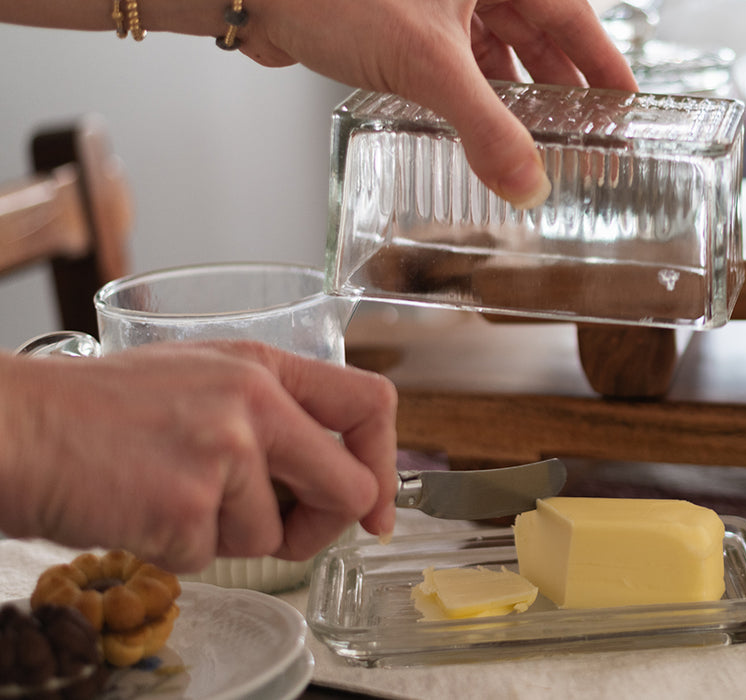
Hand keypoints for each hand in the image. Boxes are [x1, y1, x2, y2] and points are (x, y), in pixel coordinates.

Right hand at [0, 341, 396, 572]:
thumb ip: (273, 416)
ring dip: (230, 536)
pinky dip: (182, 550)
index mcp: (264, 366)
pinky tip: (144, 511)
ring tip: (172, 497)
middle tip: (284, 531)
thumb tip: (334, 475)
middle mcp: (255, 402)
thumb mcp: (203, 379)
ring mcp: (224, 452)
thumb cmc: (103, 411)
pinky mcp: (188, 505)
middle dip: (324, 526)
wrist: (19, 428)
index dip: (386, 464)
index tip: (378, 507)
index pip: (371, 403)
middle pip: (350, 488)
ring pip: (276, 535)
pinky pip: (215, 556)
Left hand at [239, 0, 638, 207]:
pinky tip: (479, 124)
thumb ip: (486, 128)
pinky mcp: (405, 21)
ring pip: (496, 47)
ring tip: (536, 139)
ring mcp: (438, 0)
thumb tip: (528, 184)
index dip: (604, 63)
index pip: (574, 15)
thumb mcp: (428, 64)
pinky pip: (456, 59)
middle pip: (537, 32)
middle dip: (559, 84)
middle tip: (583, 132)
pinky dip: (472, 91)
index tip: (627, 102)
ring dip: (513, 93)